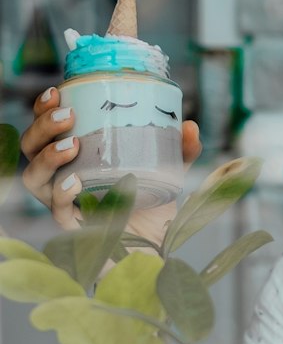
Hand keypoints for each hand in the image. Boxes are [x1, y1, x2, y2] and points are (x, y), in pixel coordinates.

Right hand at [21, 87, 201, 239]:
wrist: (155, 253)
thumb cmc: (151, 209)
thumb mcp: (169, 174)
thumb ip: (180, 151)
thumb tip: (191, 126)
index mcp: (76, 158)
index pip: (47, 129)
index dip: (43, 109)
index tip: (59, 90)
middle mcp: (61, 178)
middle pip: (31, 147)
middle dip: (42, 127)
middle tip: (67, 115)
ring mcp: (63, 204)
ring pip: (33, 177)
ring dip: (47, 157)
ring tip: (71, 145)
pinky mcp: (72, 228)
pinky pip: (55, 209)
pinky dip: (61, 193)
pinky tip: (74, 182)